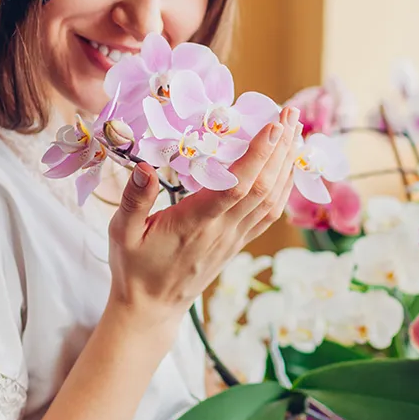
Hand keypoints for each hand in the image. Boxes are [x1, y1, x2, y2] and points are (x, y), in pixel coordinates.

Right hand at [105, 106, 300, 329]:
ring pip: (272, 198)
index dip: (259, 155)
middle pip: (264, 186)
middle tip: (291, 112)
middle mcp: (223, 230)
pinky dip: (285, 186)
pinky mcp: (239, 242)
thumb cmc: (135, 267)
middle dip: (281, 148)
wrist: (152, 307)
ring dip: (287, 163)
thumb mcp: (121, 233)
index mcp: (195, 223)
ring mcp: (235, 237)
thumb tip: (143, 165)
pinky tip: (289, 166)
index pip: (236, 186)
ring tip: (296, 130)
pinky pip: (270, 212)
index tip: (274, 125)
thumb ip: (134, 200)